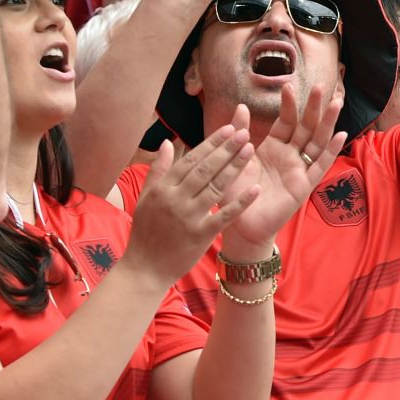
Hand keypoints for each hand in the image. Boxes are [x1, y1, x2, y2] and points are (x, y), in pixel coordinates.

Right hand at [121, 119, 260, 283]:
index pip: (190, 159)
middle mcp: (175, 199)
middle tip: (244, 133)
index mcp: (162, 188)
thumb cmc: (145, 234)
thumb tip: (167, 142)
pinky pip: (224, 215)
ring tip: (250, 150)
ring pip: (216, 186)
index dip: (211, 143)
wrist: (144, 269)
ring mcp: (188, 217)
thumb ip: (158, 170)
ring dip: (235, 167)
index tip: (228, 129)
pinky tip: (255, 189)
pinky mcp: (201, 235)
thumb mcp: (144, 199)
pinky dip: (240, 202)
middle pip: (205, 169)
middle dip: (226, 149)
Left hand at [221, 83, 347, 255]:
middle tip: (321, 86)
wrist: (240, 223)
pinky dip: (331, 151)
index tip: (288, 85)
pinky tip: (341, 135)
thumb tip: (240, 106)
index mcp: (273, 147)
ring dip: (328, 122)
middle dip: (314, 107)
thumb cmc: (236, 192)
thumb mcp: (234, 157)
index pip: (286, 121)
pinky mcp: (304, 186)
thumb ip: (239, 132)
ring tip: (336, 101)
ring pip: (317, 141)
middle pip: (306, 127)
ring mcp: (299, 170)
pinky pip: (320, 166)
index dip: (289, 104)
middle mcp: (289, 155)